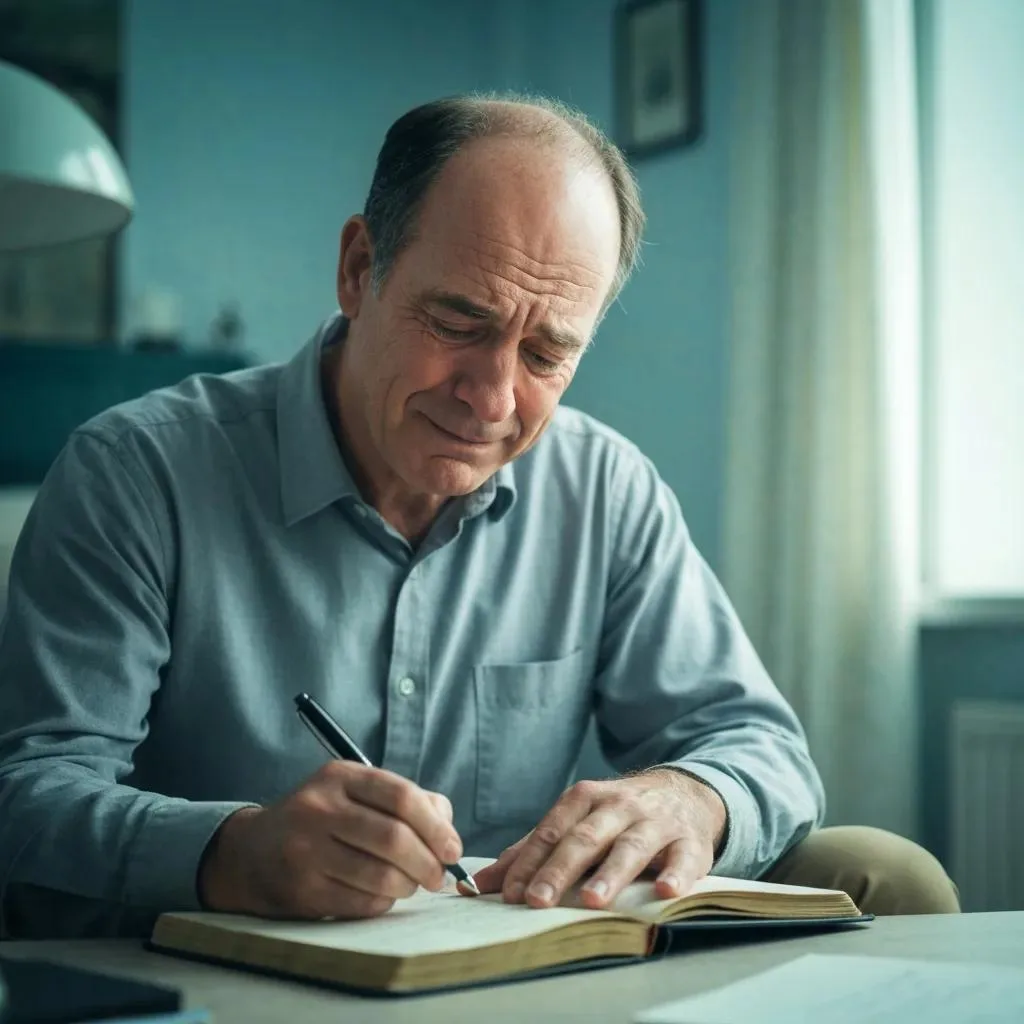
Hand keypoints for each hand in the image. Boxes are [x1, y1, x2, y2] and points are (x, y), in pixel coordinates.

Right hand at [198, 760, 460, 918]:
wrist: (252, 852)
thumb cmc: (321, 820)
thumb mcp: (354, 792)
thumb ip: (405, 800)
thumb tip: (447, 826)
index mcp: (339, 777)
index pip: (402, 797)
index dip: (436, 826)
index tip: (452, 848)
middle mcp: (319, 809)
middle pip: (395, 839)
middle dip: (428, 863)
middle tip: (439, 875)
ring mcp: (306, 851)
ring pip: (380, 875)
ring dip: (408, 886)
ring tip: (411, 885)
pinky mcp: (301, 890)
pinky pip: (361, 903)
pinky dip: (382, 903)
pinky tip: (381, 895)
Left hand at [471, 770, 725, 909]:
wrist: (684, 792)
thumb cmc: (618, 815)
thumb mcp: (577, 821)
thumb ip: (532, 851)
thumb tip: (481, 883)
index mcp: (585, 799)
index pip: (551, 831)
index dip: (530, 862)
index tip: (510, 894)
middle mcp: (618, 806)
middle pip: (585, 838)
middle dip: (560, 869)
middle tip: (538, 901)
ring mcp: (656, 823)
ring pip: (630, 846)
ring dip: (611, 873)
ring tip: (593, 900)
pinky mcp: (690, 842)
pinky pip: (683, 859)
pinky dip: (676, 875)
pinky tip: (666, 892)